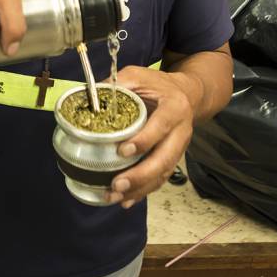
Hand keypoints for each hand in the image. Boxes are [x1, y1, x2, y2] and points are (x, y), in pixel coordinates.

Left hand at [105, 66, 195, 207]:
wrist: (187, 94)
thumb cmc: (158, 85)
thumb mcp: (138, 76)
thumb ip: (117, 84)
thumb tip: (88, 97)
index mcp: (174, 108)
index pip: (161, 126)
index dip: (144, 140)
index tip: (122, 151)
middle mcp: (181, 131)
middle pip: (165, 158)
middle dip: (141, 175)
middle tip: (117, 185)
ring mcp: (179, 148)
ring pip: (163, 173)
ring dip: (140, 189)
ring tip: (116, 197)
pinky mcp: (173, 159)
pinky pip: (160, 179)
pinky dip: (144, 192)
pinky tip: (126, 201)